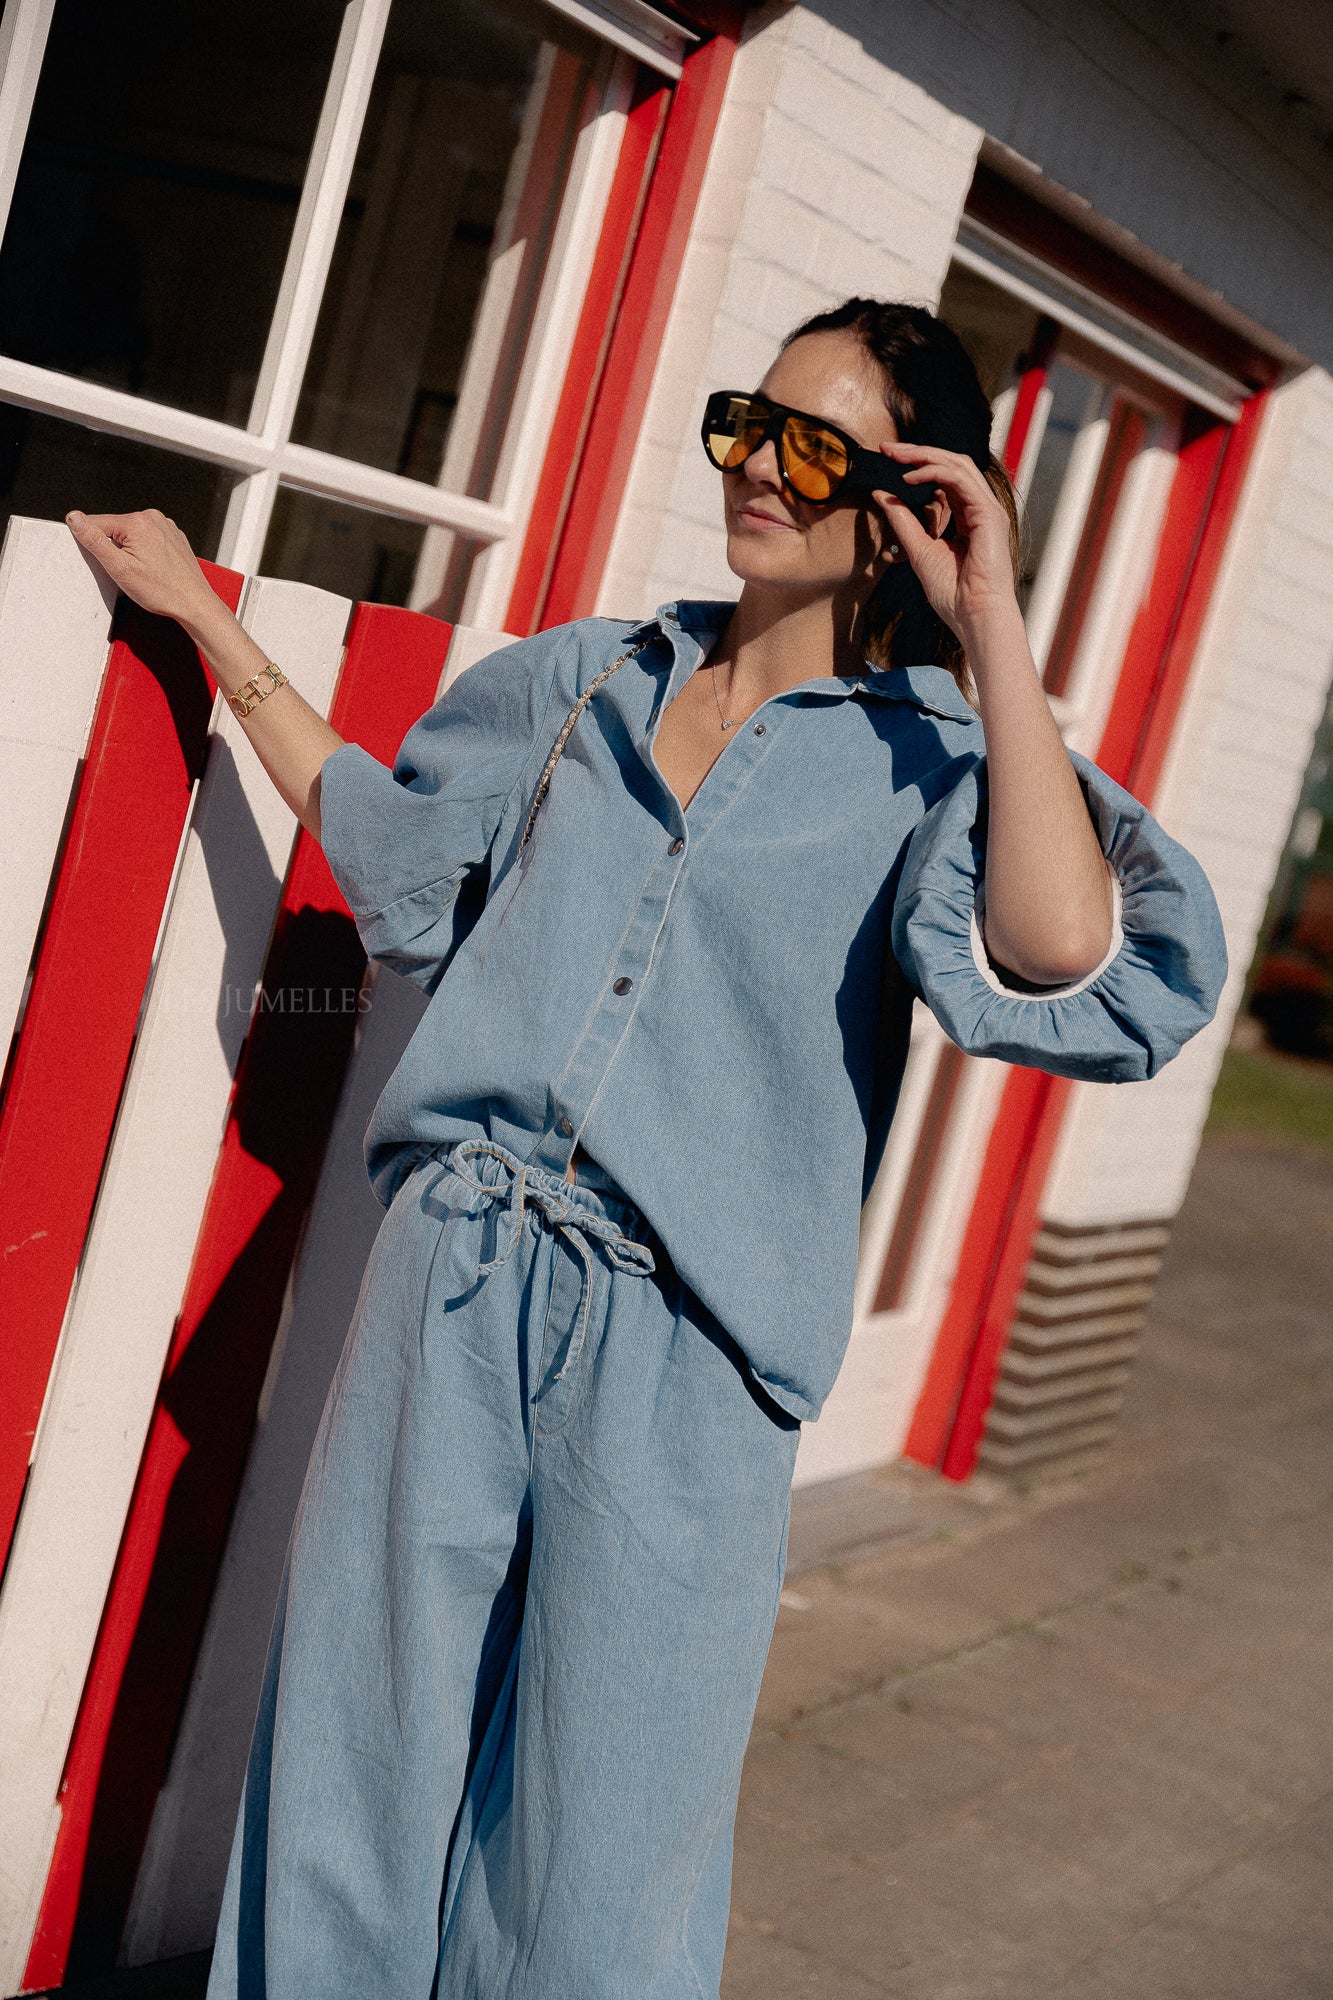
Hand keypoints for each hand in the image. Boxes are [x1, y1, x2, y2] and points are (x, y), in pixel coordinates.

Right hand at [65, 507, 225, 640]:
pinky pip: (148, 538)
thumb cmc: (161, 591)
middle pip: (115, 528)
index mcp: (137, 522)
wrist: (194, 603)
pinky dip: (145, 551)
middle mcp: (152, 517)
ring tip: (143, 571)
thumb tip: (74, 517)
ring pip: (131, 534)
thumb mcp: (119, 568)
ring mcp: (165, 525)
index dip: (93, 544)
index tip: (106, 562)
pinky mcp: (173, 535)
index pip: (96, 523)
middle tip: (128, 571)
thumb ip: (94, 541)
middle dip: (114, 549)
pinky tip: (154, 568)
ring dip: (130, 550)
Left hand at [871, 442, 1020, 647]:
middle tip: (887, 448)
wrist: (973, 615)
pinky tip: (909, 477)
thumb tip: (881, 494)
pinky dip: (934, 472)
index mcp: (967, 517)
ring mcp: (987, 509)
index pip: (943, 479)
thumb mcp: (918, 549)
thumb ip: (904, 521)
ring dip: (924, 455)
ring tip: (896, 456)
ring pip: (957, 465)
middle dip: (918, 453)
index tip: (887, 460)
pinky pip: (960, 479)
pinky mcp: (989, 513)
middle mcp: (979, 508)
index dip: (917, 465)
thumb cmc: (952, 592)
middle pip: (950, 465)